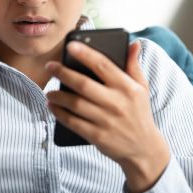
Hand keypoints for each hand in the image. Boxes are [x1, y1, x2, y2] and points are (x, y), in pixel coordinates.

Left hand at [45, 41, 169, 192]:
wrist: (144, 149)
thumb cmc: (139, 113)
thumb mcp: (142, 88)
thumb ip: (133, 65)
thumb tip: (133, 43)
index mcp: (127, 88)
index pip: (103, 65)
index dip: (86, 54)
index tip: (70, 45)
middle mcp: (117, 103)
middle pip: (84, 84)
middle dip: (63, 73)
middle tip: (50, 66)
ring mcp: (106, 121)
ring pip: (75, 104)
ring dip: (58, 96)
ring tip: (48, 91)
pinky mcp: (98, 136)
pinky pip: (73, 122)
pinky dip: (59, 113)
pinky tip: (52, 106)